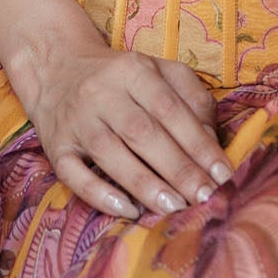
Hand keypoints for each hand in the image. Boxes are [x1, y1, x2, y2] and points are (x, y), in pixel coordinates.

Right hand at [21, 34, 230, 218]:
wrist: (56, 67)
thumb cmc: (120, 76)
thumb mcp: (158, 70)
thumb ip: (190, 97)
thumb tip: (211, 139)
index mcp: (133, 70)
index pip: (170, 108)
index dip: (198, 142)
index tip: (222, 172)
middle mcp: (102, 93)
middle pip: (143, 133)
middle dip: (178, 168)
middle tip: (205, 196)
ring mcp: (76, 121)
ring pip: (111, 154)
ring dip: (145, 184)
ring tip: (175, 207)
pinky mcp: (55, 147)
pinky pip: (74, 175)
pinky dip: (100, 195)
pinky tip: (128, 210)